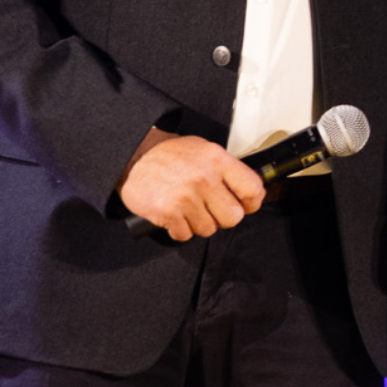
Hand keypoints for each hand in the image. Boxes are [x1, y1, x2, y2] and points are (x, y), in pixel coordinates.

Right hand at [117, 129, 263, 240]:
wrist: (134, 158)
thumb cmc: (171, 156)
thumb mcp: (206, 151)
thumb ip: (227, 169)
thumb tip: (246, 192)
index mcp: (219, 160)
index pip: (252, 189)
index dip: (252, 203)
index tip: (246, 205)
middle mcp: (205, 179)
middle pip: (233, 217)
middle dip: (223, 217)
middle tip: (212, 210)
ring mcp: (186, 197)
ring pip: (209, 229)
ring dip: (200, 224)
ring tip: (190, 209)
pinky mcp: (168, 212)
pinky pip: (186, 235)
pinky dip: (181, 230)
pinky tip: (176, 216)